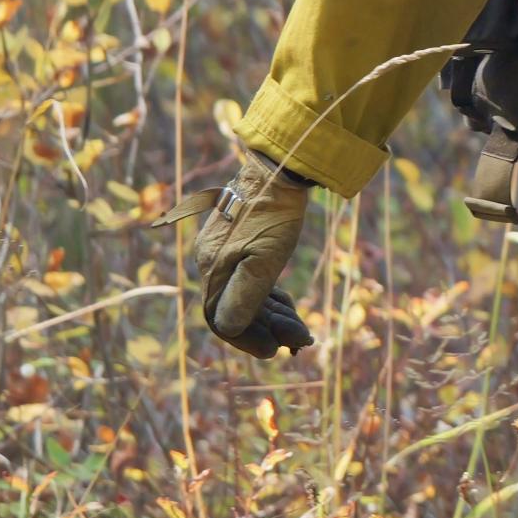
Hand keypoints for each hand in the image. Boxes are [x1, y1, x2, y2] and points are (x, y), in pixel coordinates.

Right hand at [190, 146, 316, 357]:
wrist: (282, 166)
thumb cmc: (275, 214)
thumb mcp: (263, 260)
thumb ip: (245, 296)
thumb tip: (227, 328)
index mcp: (213, 268)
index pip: (221, 318)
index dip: (247, 339)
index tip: (274, 351)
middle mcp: (214, 262)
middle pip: (237, 309)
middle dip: (269, 329)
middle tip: (303, 340)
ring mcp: (229, 251)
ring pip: (247, 296)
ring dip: (274, 317)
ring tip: (304, 328)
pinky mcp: (244, 241)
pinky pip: (253, 280)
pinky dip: (271, 297)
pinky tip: (290, 306)